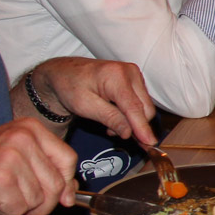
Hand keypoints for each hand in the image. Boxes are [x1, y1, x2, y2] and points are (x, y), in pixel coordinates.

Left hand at [27, 58, 155, 145]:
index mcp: (116, 76)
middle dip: (135, 126)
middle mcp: (130, 72)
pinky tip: (116, 116)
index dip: (142, 127)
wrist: (64, 72)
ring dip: (132, 121)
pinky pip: (141, 102)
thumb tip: (129, 133)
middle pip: (144, 108)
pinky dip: (132, 113)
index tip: (149, 143)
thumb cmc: (70, 86)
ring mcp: (134, 74)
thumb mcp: (85, 106)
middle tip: (115, 136)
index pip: (134, 107)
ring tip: (110, 125)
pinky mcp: (135, 79)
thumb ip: (110, 118)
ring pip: (145, 106)